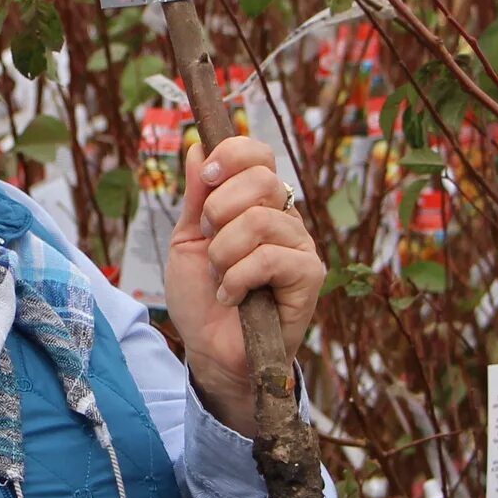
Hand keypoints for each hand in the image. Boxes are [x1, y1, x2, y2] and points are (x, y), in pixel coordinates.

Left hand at [163, 131, 323, 436]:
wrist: (210, 350)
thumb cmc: (201, 297)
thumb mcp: (188, 239)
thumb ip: (197, 195)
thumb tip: (198, 146)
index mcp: (257, 202)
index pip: (258, 154)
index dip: (232, 157)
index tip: (208, 179)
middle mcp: (284, 217)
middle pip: (262, 178)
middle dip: (220, 211)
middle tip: (211, 243)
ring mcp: (300, 245)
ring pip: (259, 221)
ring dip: (224, 254)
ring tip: (221, 279)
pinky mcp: (310, 276)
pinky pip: (270, 258)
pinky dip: (238, 280)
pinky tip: (233, 298)